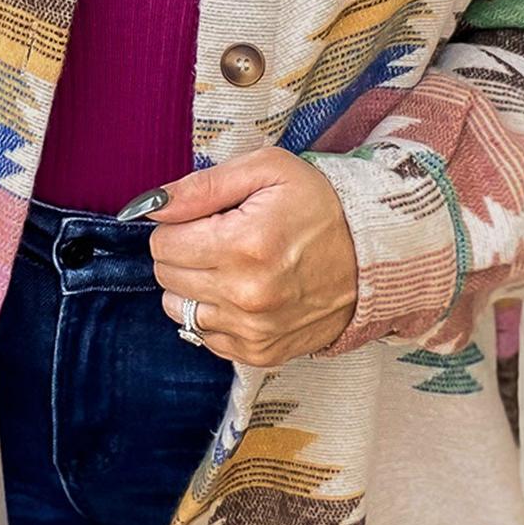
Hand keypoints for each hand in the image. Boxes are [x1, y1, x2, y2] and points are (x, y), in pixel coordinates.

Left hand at [133, 147, 358, 365]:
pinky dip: (214, 314)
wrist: (374, 256)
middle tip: (221, 238)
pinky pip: (204, 337)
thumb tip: (149, 205)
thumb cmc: (320, 205)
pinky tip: (243, 292)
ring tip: (231, 266)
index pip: (162, 243)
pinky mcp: (261, 353)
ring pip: (178, 309)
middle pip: (166, 276)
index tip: (208, 218)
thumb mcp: (267, 170)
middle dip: (184, 252)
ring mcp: (254, 330)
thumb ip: (201, 186)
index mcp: (243, 244)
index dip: (178, 225)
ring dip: (194, 285)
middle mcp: (246, 295)